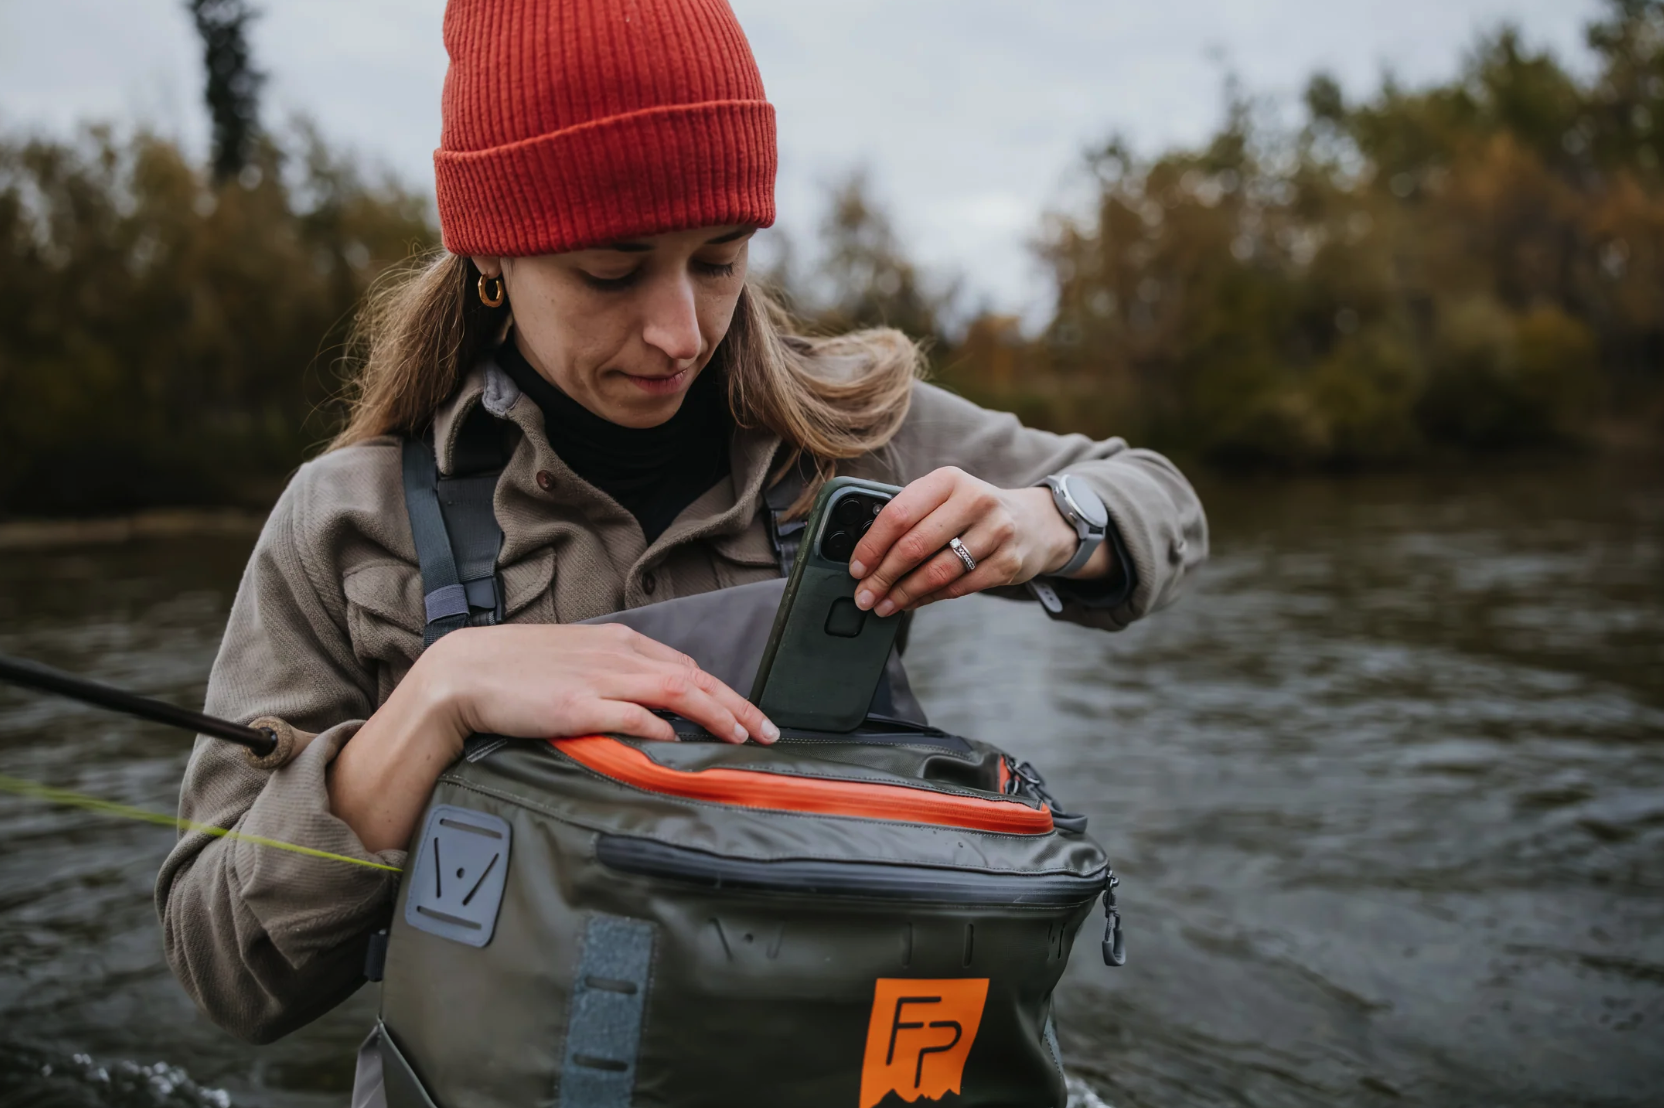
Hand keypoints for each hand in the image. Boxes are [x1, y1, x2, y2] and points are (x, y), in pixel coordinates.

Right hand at [422, 622, 777, 745]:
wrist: (465, 671)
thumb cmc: (517, 670)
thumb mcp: (577, 661)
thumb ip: (616, 677)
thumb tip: (652, 709)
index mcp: (620, 643)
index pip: (687, 666)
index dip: (725, 692)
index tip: (751, 716)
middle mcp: (617, 655)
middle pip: (693, 677)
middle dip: (737, 705)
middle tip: (767, 732)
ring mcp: (599, 679)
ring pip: (675, 690)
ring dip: (714, 713)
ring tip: (740, 737)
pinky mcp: (578, 705)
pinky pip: (631, 714)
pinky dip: (660, 726)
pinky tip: (679, 741)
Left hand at [848, 467, 1093, 614]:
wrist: (1034, 523)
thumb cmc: (974, 513)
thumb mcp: (946, 498)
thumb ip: (911, 517)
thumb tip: (867, 557)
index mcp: (949, 480)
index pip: (899, 514)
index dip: (872, 545)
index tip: (856, 567)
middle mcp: (975, 501)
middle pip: (914, 545)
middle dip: (882, 576)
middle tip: (864, 595)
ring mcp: (996, 532)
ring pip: (936, 572)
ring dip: (903, 594)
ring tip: (884, 605)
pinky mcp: (1008, 562)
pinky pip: (958, 587)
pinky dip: (930, 598)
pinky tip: (913, 602)